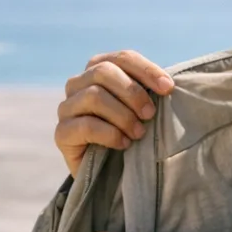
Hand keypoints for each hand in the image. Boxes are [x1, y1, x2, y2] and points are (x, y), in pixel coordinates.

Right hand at [56, 50, 173, 176]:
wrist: (107, 172)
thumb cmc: (128, 133)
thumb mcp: (139, 109)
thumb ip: (147, 92)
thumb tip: (169, 84)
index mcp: (98, 69)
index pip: (122, 58)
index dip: (146, 70)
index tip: (168, 88)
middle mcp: (77, 84)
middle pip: (103, 72)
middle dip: (132, 92)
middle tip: (149, 114)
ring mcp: (67, 108)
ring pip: (94, 96)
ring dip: (123, 115)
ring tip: (139, 132)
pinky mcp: (62, 133)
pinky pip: (86, 126)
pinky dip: (110, 134)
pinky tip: (124, 144)